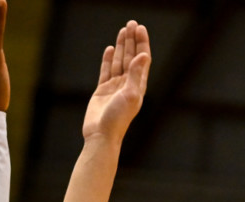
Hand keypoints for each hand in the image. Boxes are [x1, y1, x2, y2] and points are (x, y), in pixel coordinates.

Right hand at [83, 21, 150, 143]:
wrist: (101, 135)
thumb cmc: (118, 119)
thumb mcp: (130, 95)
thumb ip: (136, 75)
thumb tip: (143, 55)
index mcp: (138, 86)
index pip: (142, 59)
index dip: (142, 43)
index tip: (140, 28)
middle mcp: (128, 85)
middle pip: (131, 57)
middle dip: (132, 40)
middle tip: (131, 23)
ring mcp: (115, 87)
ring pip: (119, 61)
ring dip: (121, 46)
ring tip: (123, 31)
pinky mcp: (103, 90)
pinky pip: (106, 70)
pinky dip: (108, 59)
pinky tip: (110, 49)